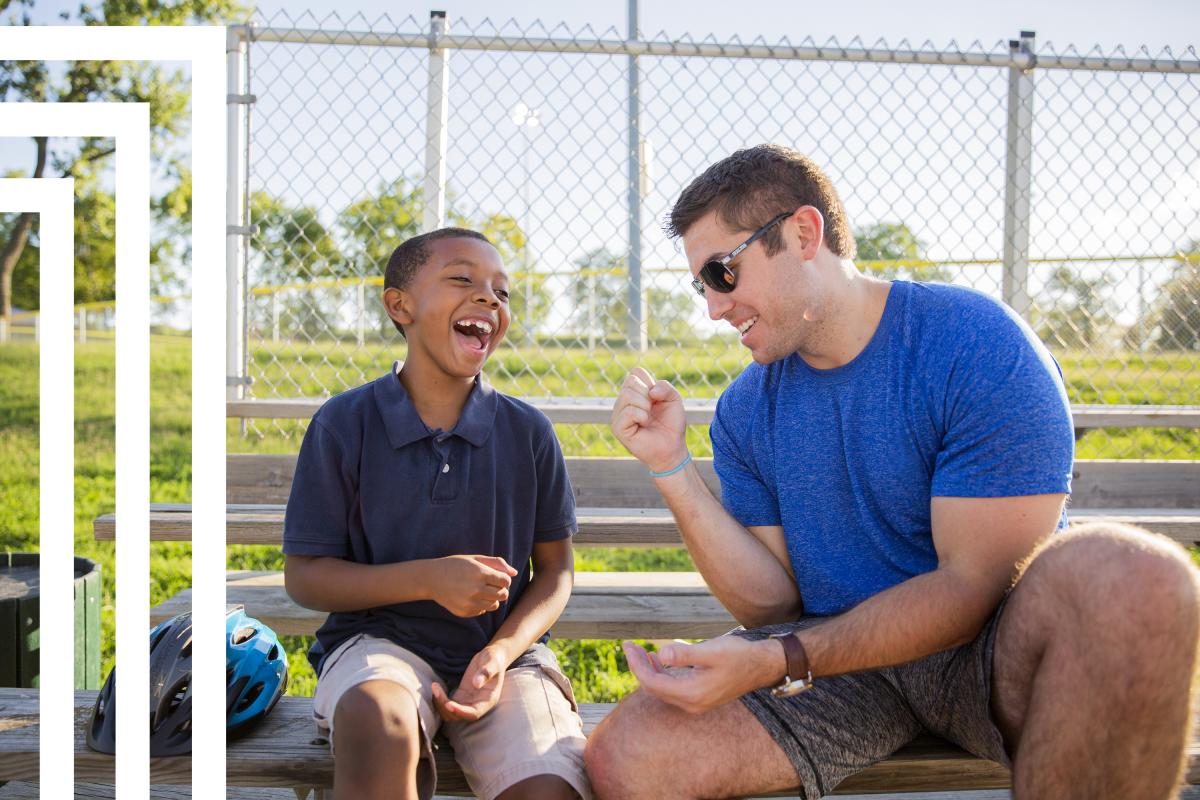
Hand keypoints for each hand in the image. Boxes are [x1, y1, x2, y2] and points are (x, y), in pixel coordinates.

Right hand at [427, 555, 517, 617]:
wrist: (432, 579)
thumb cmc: (455, 565)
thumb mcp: (475, 559)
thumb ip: (497, 563)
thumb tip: (514, 573)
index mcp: (480, 573)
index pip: (506, 581)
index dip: (504, 579)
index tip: (497, 577)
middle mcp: (476, 589)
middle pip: (503, 594)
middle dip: (501, 590)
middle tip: (492, 585)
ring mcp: (470, 602)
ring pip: (495, 605)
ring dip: (492, 599)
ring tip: (482, 591)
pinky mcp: (465, 612)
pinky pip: (482, 612)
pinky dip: (481, 606)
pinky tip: (471, 597)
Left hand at [431, 646, 505, 721]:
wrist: (492, 657)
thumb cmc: (495, 659)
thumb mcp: (493, 662)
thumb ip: (486, 672)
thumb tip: (477, 683)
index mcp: (488, 700)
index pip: (474, 714)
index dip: (460, 712)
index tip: (448, 704)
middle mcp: (478, 705)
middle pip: (459, 716)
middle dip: (445, 706)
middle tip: (436, 688)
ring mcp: (468, 702)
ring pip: (450, 713)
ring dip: (440, 704)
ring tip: (435, 686)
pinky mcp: (460, 696)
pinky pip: (447, 704)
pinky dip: (439, 700)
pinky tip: (436, 687)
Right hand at [610, 367, 688, 472]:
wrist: (672, 448)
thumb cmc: (671, 424)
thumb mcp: (674, 400)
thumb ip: (666, 387)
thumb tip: (651, 391)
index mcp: (633, 393)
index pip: (636, 372)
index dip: (651, 383)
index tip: (657, 398)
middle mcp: (622, 402)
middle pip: (631, 382)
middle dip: (648, 395)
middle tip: (653, 410)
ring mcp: (618, 415)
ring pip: (628, 395)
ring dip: (646, 406)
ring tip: (648, 419)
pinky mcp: (618, 428)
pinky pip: (629, 411)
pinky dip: (641, 416)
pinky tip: (644, 425)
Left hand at [622, 636, 781, 714]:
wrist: (761, 666)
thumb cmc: (738, 655)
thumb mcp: (712, 650)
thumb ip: (685, 654)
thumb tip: (661, 654)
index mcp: (691, 693)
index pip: (652, 683)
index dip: (636, 665)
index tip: (628, 645)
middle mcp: (691, 703)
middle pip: (654, 687)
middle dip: (639, 667)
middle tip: (629, 646)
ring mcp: (695, 702)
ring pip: (662, 688)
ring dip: (648, 670)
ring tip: (638, 650)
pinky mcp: (700, 696)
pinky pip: (672, 688)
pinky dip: (661, 674)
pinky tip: (658, 660)